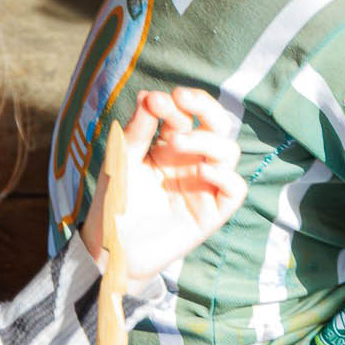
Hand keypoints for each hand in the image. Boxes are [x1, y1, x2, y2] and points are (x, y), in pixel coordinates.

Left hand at [82, 89, 245, 283]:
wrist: (109, 248)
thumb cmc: (113, 203)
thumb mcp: (120, 162)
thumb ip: (137, 132)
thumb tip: (150, 96)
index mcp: (170, 147)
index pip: (186, 116)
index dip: (176, 104)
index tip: (155, 100)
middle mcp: (192, 162)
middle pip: (217, 126)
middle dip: (204, 107)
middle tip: (183, 98)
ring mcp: (205, 185)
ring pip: (229, 152)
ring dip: (206, 140)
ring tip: (176, 142)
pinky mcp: (213, 212)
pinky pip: (235, 189)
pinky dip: (225, 176)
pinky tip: (204, 171)